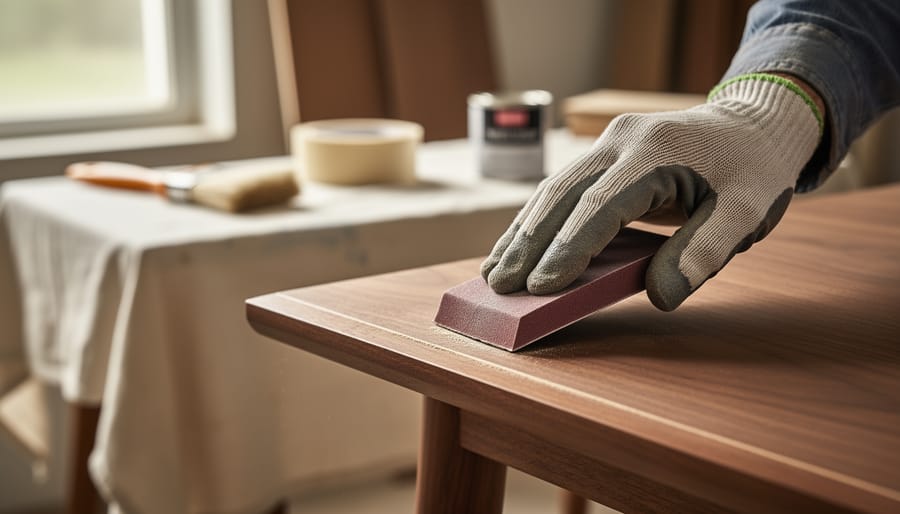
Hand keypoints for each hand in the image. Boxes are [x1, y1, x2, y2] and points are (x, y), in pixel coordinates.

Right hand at [481, 75, 822, 309]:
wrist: (753, 125)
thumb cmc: (752, 171)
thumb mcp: (747, 214)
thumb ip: (704, 253)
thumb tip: (661, 296)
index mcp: (654, 152)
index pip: (598, 206)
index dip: (567, 249)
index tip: (540, 287)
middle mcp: (621, 140)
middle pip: (560, 195)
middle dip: (528, 243)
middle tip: (499, 286)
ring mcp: (608, 142)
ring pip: (552, 190)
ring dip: (523, 232)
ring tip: (494, 271)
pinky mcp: (604, 153)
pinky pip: (564, 189)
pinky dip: (539, 220)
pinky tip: (519, 245)